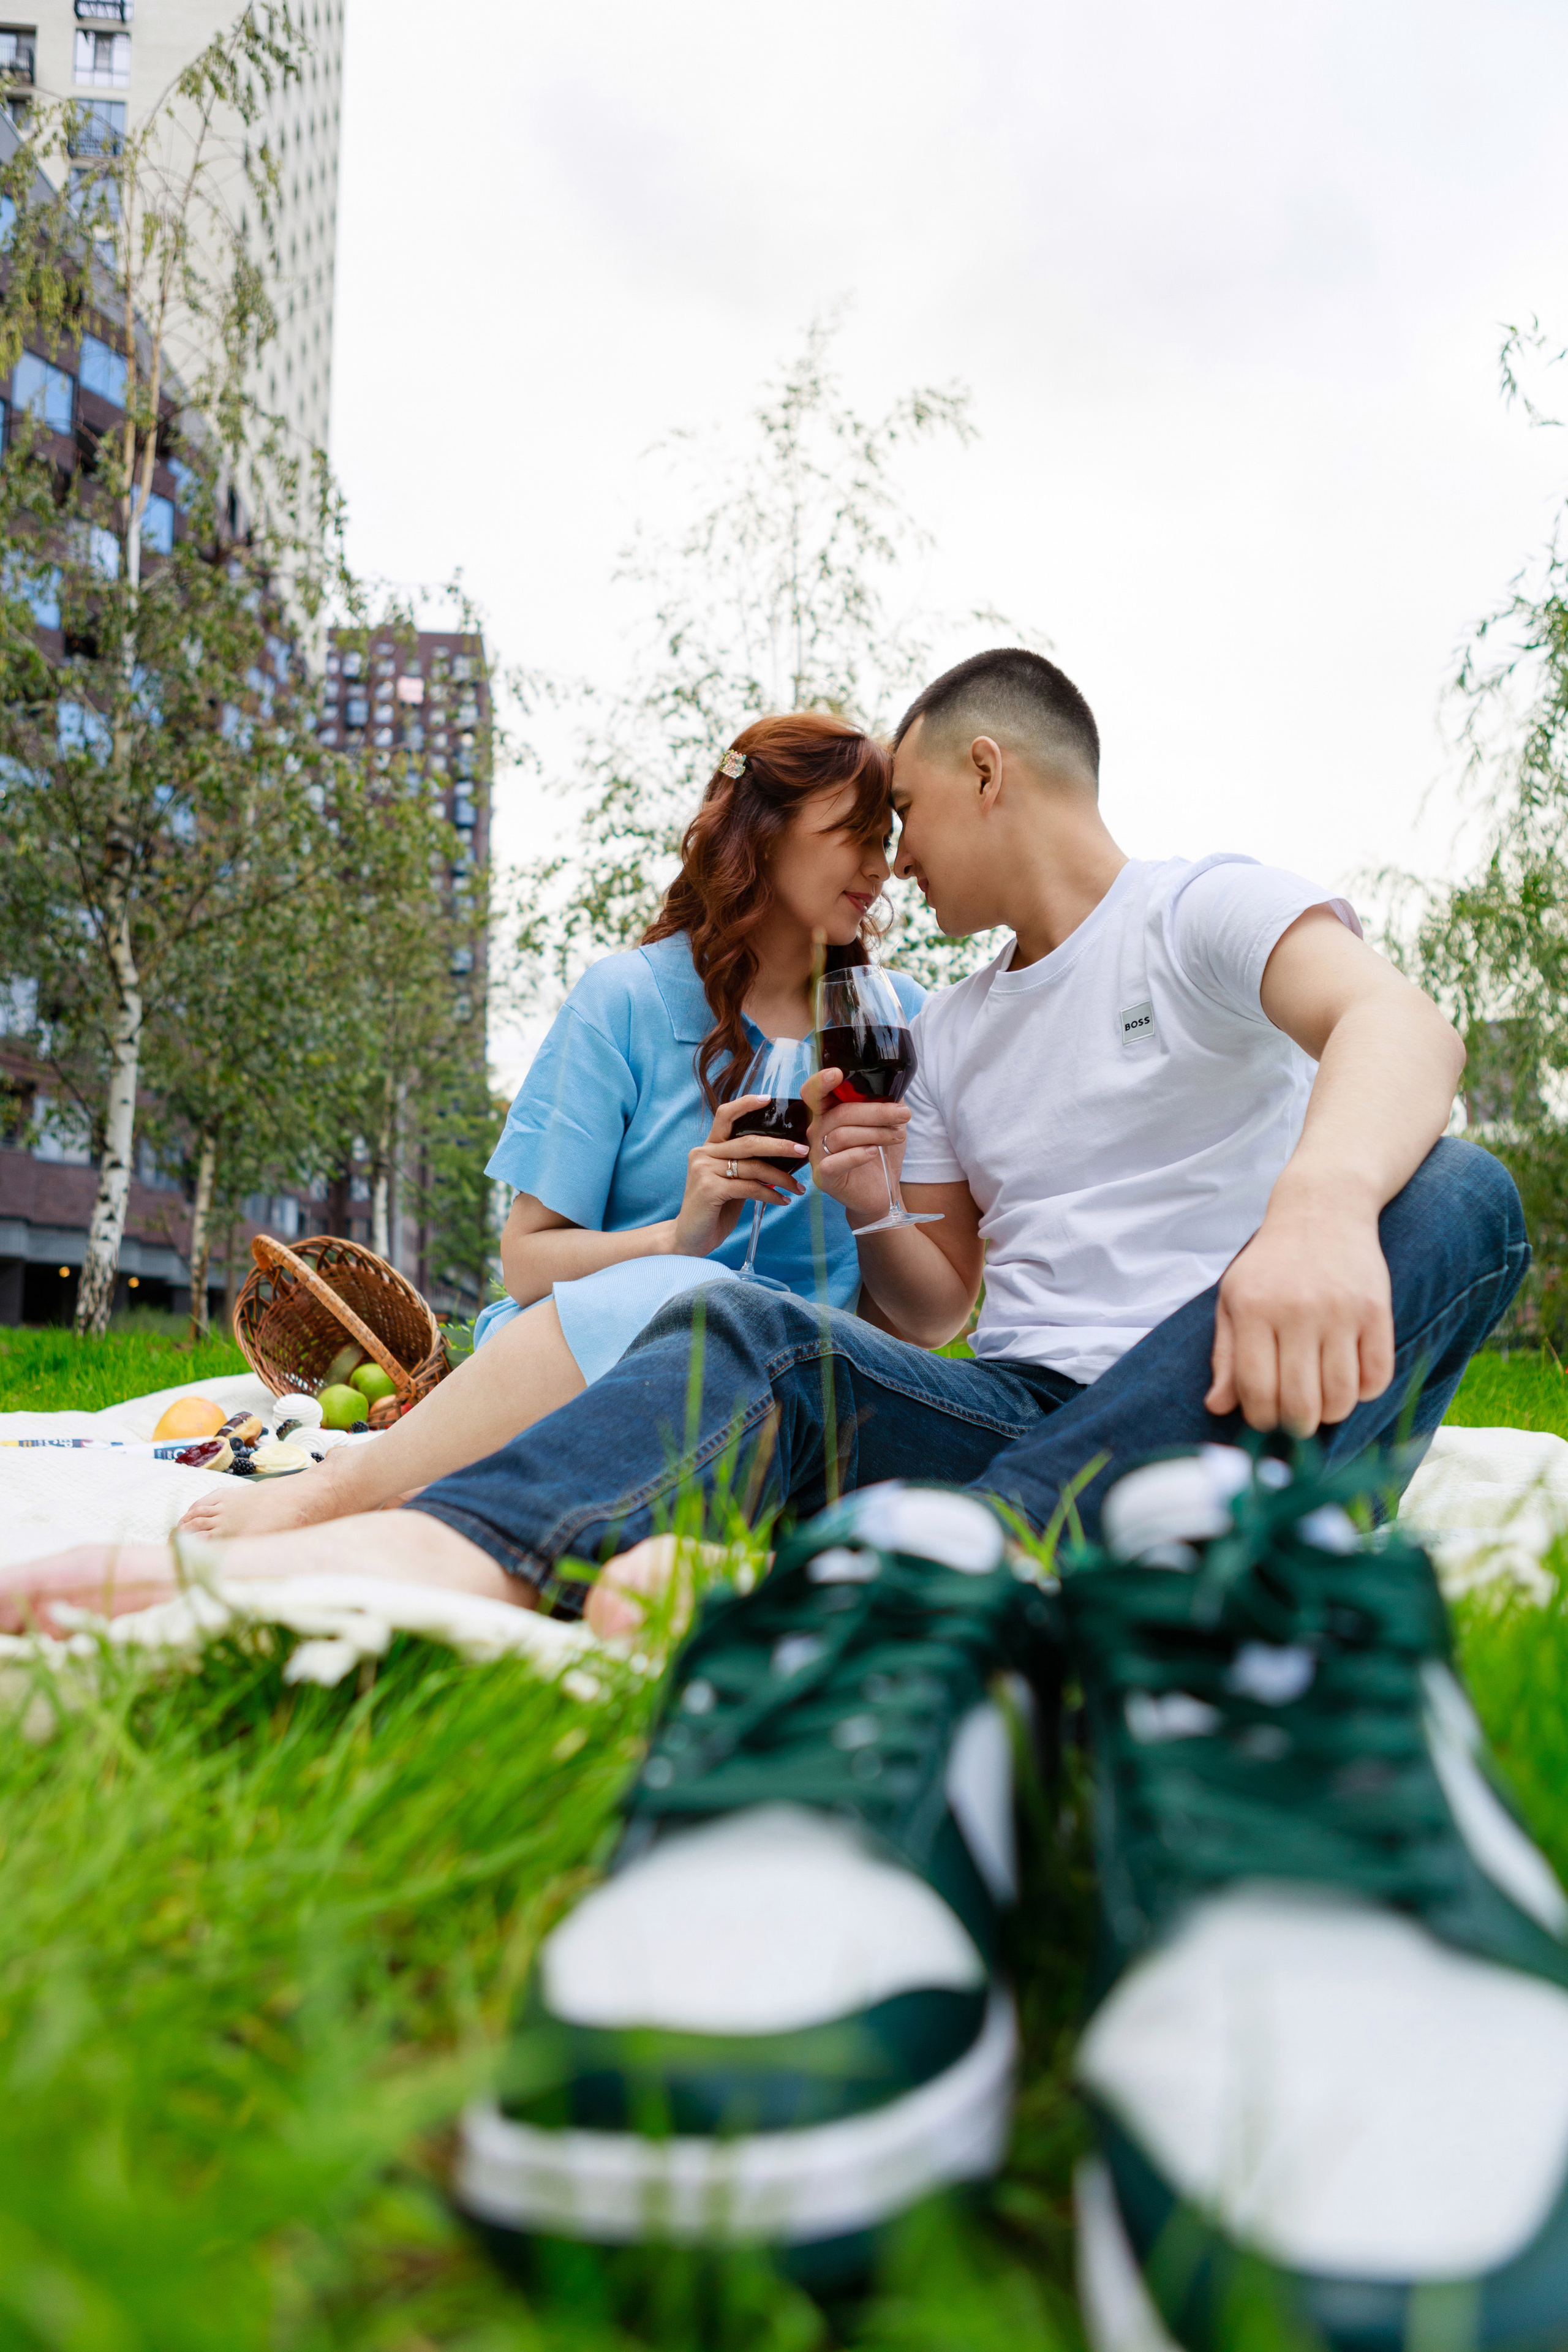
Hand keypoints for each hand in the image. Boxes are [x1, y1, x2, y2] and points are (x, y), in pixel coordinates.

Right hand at [668, 1093, 808, 1257]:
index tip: (769, 1099)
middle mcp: (703, 1153)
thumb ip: (747, 1164)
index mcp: (708, 1147)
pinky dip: (771, 1195)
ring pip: (753, 1167)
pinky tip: (783, 1201)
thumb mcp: (731, 1180)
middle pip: (749, 1141)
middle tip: (803, 1150)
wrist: (689, 1238)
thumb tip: (784, 1152)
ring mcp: (704, 1170)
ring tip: (798, 1187)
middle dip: (780, 1145)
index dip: (746, 1104)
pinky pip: (750, 1188)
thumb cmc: (715, 1209)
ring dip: (781, 1178)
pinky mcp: (709, 1189)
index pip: (725, 1115)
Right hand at [802, 1068, 911, 1228]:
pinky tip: (873, 1153)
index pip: (814, 1092)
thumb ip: (885, 1101)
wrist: (881, 1191)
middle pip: (840, 1113)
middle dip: (876, 1112)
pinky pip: (835, 1161)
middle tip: (904, 1115)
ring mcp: (817, 1154)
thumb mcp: (886, 1123)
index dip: (821, 1081)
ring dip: (875, 1133)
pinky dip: (857, 1155)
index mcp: (827, 1113)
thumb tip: (894, 1081)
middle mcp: (817, 1130)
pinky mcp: (823, 1176)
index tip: (838, 1073)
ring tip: (898, 1135)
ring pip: (841, 1135)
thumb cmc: (880, 1153)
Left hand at [1206, 1188, 1393, 1434]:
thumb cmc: (1272, 1264)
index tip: (1264, 1419)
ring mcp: (1340, 1311)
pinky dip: (1365, 1393)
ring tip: (1321, 1403)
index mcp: (1253, 1309)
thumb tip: (1218, 1406)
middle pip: (1299, 1402)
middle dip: (1295, 1428)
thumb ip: (1225, 1355)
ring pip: (1341, 1397)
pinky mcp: (1376, 1310)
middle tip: (1294, 1421)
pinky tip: (1351, 1381)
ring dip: (1330, 1414)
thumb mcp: (1234, 1298)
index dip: (1260, 1419)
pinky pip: (1377, 1376)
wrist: (1323, 1209)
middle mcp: (1296, 1310)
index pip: (1256, 1389)